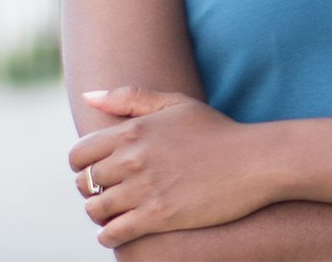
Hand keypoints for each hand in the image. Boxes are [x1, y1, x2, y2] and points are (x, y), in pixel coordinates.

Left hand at [69, 86, 272, 248]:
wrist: (253, 161)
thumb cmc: (214, 130)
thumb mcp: (175, 104)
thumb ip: (129, 98)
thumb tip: (87, 96)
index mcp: (134, 130)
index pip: (79, 154)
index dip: (82, 164)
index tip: (97, 169)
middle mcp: (134, 158)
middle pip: (84, 183)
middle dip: (90, 189)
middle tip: (107, 191)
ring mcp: (146, 189)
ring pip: (95, 210)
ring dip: (100, 213)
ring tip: (115, 211)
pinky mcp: (159, 216)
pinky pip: (113, 233)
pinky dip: (110, 235)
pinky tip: (122, 230)